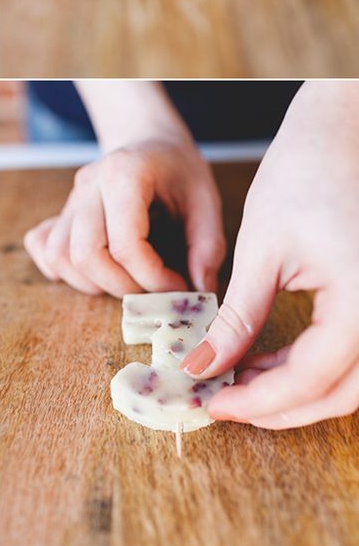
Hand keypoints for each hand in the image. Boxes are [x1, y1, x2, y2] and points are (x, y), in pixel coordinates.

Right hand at [24, 138, 224, 296]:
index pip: (125, 245)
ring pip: (60, 256)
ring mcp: (70, 198)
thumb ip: (208, 245)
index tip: (179, 287)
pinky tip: (94, 272)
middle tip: (152, 290)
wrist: (149, 142)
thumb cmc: (177, 169)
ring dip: (93, 283)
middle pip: (85, 255)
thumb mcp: (207, 198)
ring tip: (128, 281)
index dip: (153, 278)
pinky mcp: (61, 212)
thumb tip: (200, 289)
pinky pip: (44, 248)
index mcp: (124, 174)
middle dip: (121, 287)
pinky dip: (63, 269)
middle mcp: (89, 185)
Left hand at [181, 82, 358, 427]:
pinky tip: (265, 362)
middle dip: (279, 407)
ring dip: (296, 392)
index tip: (212, 404)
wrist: (337, 138)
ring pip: (350, 383)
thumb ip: (237, 318)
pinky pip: (352, 356)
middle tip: (223, 404)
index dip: (258, 400)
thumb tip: (202, 367)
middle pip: (340, 394)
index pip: (310, 378)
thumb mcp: (262, 252)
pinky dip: (312, 368)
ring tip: (237, 382)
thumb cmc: (302, 177)